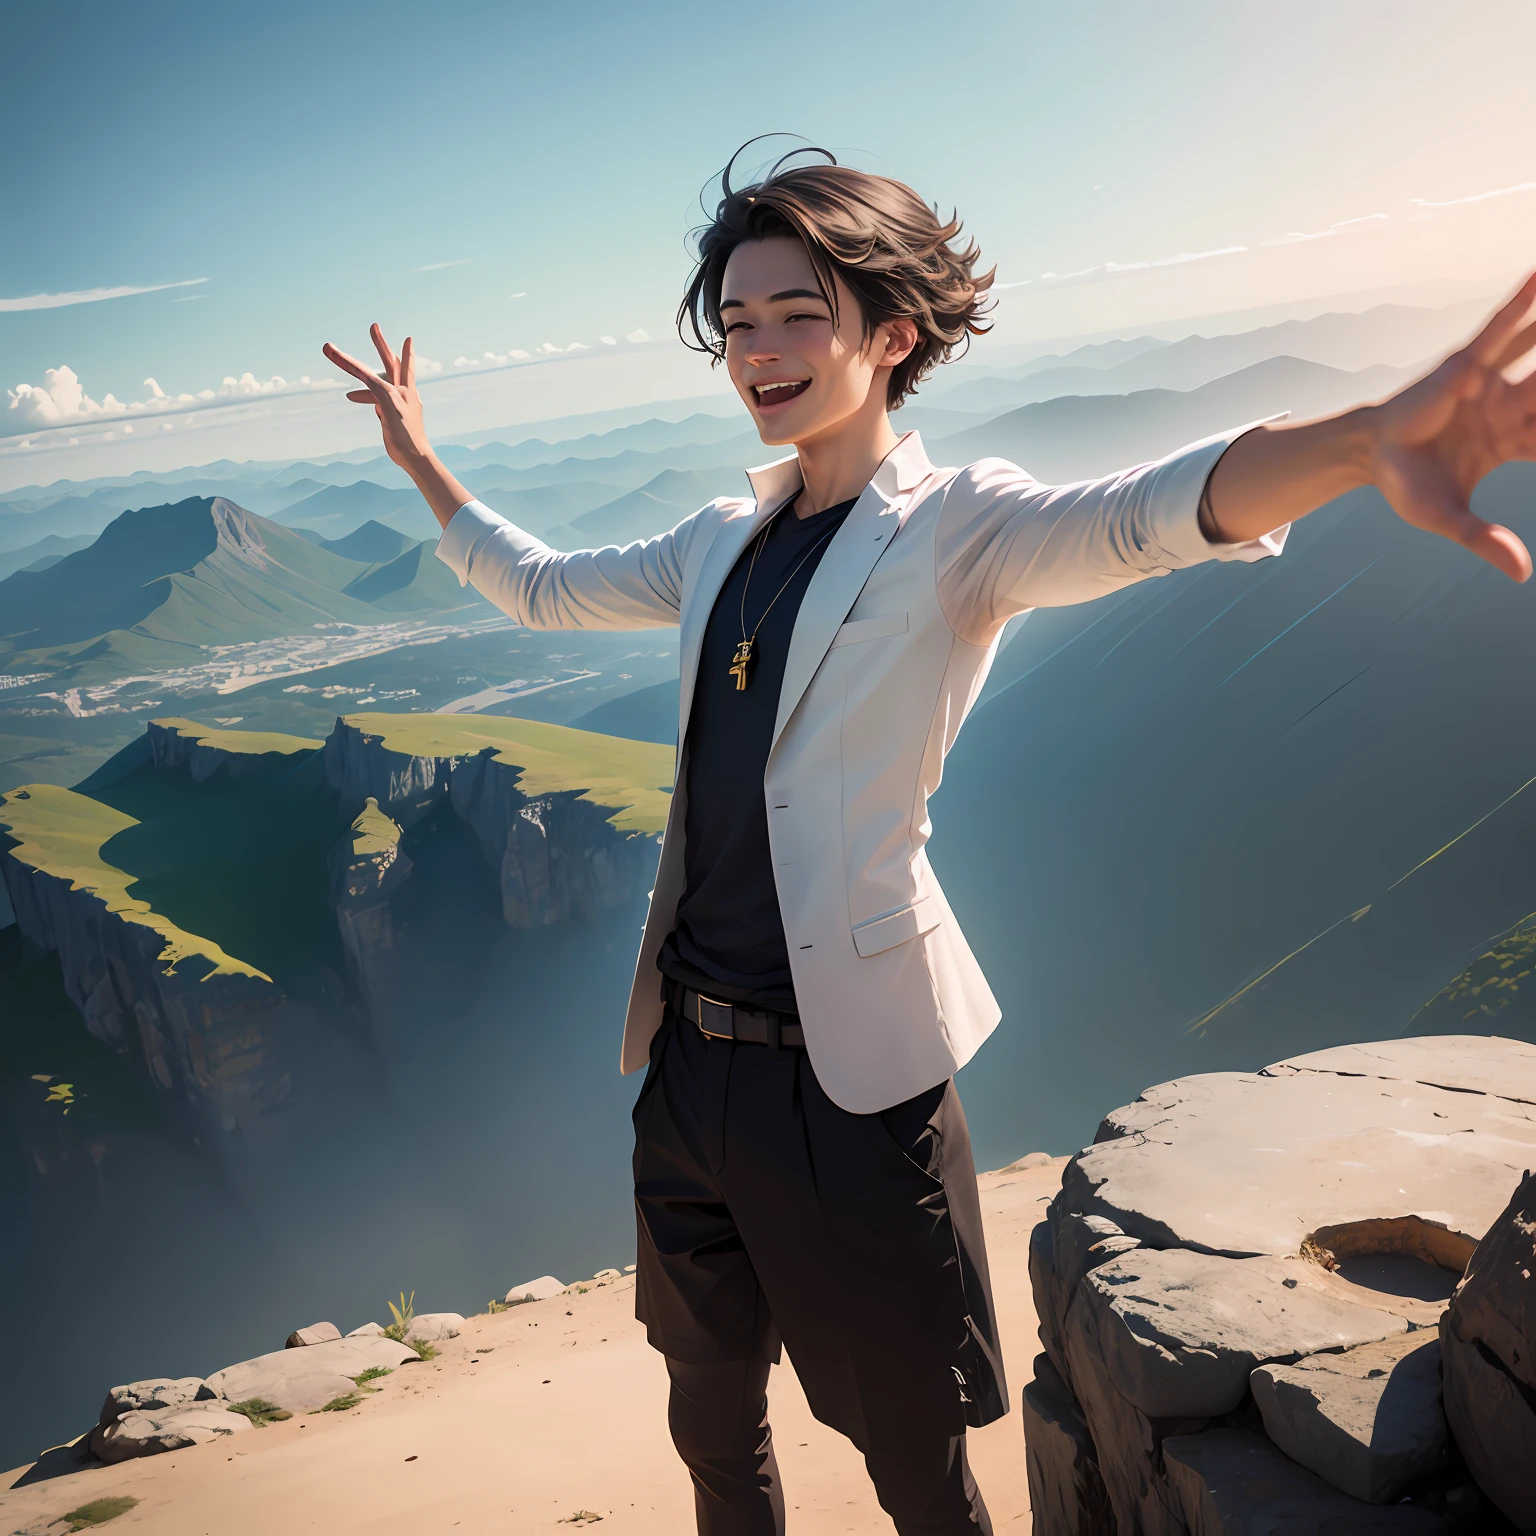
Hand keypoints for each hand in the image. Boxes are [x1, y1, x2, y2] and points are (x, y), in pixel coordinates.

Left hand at [322, 325, 432, 471]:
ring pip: (367, 371)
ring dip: (344, 360)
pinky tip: (336, 359)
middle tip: (374, 326)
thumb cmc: (407, 446)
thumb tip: (375, 406)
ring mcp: (396, 394)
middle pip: (393, 362)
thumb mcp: (394, 425)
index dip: (405, 357)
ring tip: (327, 348)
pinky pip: (365, 379)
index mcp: (409, 396)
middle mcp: (405, 391)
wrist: (418, 457)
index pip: (405, 372)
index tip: (405, 342)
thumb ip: (384, 410)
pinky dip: (350, 368)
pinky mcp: (387, 400)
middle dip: (382, 344)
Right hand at [1368, 271, 1535, 581]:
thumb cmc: (1408, 486)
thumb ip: (1485, 539)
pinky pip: (1502, 326)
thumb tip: (1522, 575)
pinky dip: (1523, 301)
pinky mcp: (1468, 361)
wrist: (1367, 456)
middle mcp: (1510, 407)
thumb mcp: (1447, 518)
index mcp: (1513, 443)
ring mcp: (1492, 382)